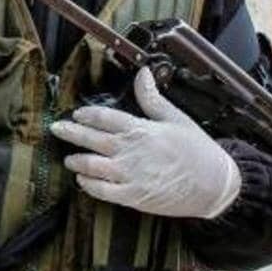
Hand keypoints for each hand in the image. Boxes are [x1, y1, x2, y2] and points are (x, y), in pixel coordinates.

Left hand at [49, 67, 240, 219]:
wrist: (214, 184)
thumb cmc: (197, 150)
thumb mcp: (177, 119)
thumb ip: (153, 99)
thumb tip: (142, 74)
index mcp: (140, 130)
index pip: (104, 117)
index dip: (86, 115)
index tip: (77, 114)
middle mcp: (130, 151)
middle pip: (90, 139)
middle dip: (70, 133)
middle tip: (56, 129)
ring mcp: (129, 175)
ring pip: (91, 166)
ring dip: (76, 161)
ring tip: (69, 159)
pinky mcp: (132, 196)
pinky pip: (102, 191)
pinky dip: (88, 185)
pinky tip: (83, 181)